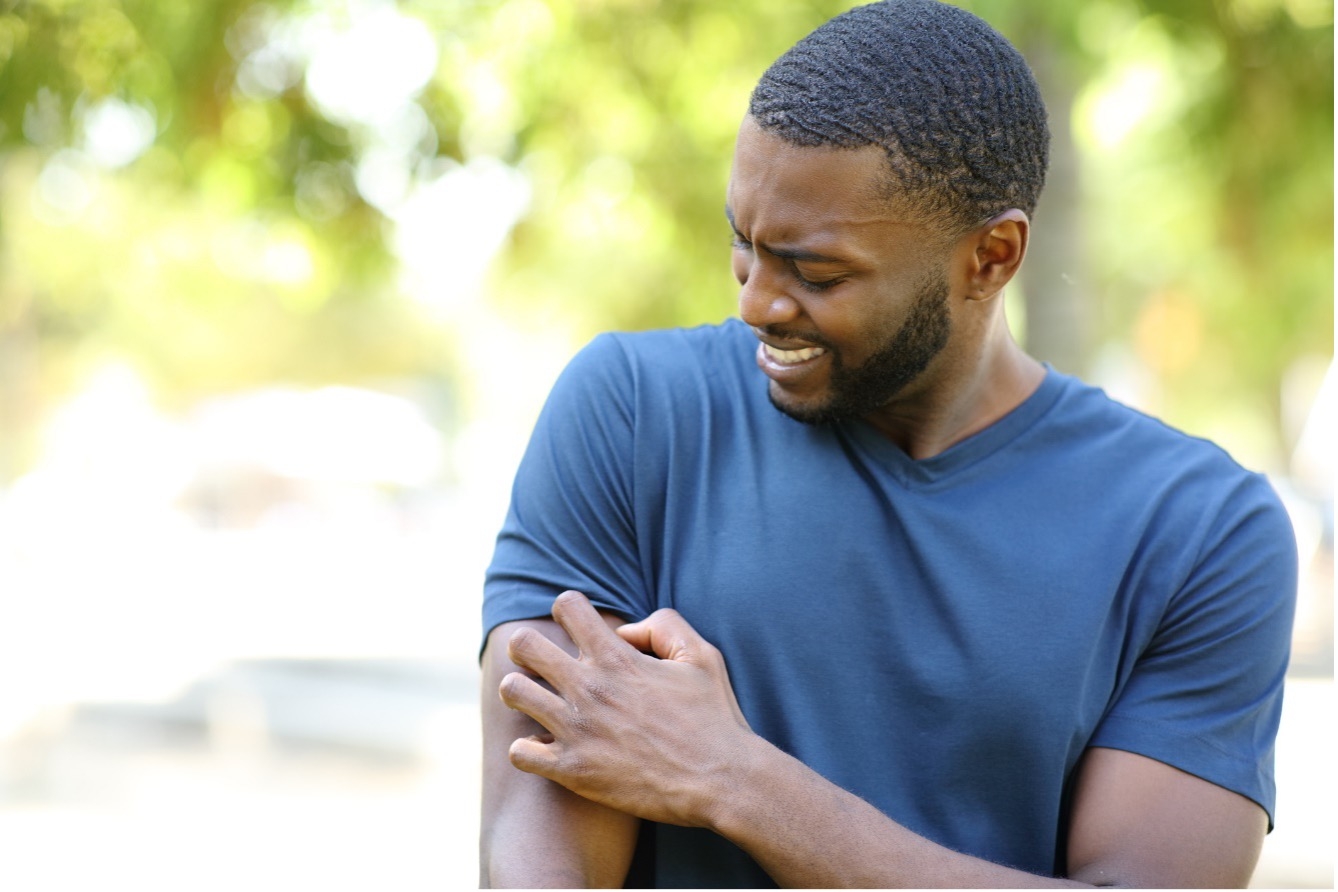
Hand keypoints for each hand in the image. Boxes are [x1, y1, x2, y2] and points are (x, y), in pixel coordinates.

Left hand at [499, 590, 755, 827]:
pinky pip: (520, 752)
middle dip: (528, 646)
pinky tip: (546, 746)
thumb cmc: (713, 717)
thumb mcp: (701, 655)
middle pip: (524, 644)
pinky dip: (527, 747)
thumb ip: (663, 626)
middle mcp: (589, 689)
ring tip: (539, 701)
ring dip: (522, 692)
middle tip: (542, 661)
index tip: (578, 626)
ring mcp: (577, 730)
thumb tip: (624, 631)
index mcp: (618, 658)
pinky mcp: (573, 771)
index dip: (569, 609)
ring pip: (514, 692)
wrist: (721, 782)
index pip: (567, 606)